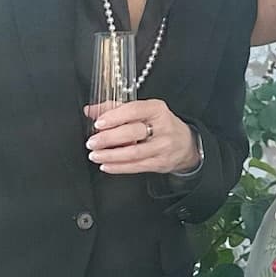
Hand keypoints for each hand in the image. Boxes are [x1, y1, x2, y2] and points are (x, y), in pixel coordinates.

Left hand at [85, 99, 200, 176]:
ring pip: (133, 152)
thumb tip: (90, 110)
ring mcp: (163, 146)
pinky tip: (106, 165)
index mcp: (157, 109)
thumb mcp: (143, 112)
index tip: (98, 123)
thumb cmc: (160, 125)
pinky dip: (118, 167)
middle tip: (92, 142)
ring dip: (110, 155)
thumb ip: (115, 109)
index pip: (133, 110)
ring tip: (95, 155)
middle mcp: (162, 127)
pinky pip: (136, 166)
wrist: (185, 143)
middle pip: (132, 132)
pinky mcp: (160, 162)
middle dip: (108, 138)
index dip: (114, 117)